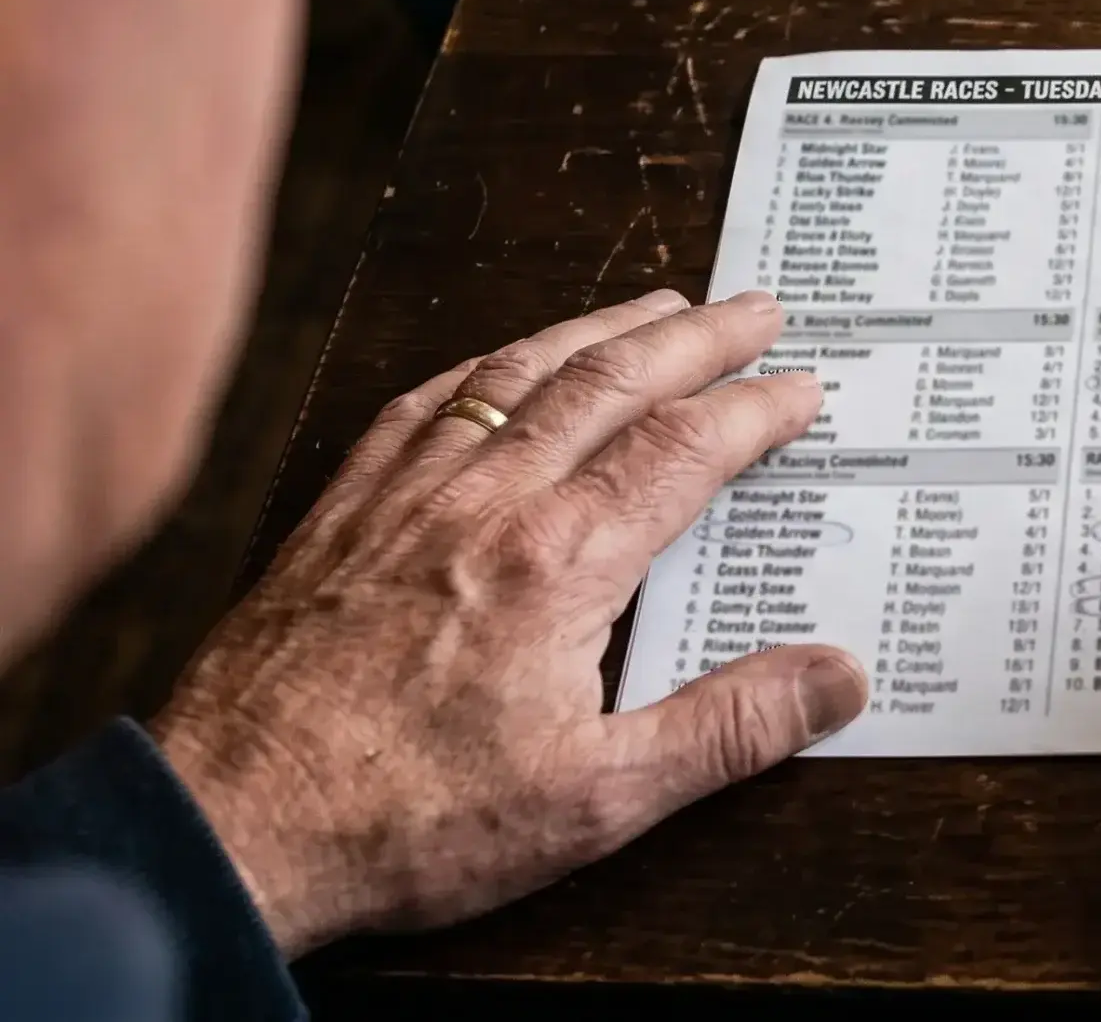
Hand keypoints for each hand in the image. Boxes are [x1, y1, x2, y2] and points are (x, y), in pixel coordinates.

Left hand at [152, 290, 868, 956]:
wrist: (232, 829)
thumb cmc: (404, 820)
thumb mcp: (598, 799)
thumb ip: (728, 729)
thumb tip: (835, 677)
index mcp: (561, 563)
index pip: (685, 450)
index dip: (755, 409)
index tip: (802, 388)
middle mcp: (486, 504)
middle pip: (612, 382)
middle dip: (697, 338)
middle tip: (755, 308)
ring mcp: (407, 497)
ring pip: (521, 376)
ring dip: (601, 328)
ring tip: (657, 305)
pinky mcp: (343, 513)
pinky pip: (425, 404)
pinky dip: (487, 364)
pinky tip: (507, 360)